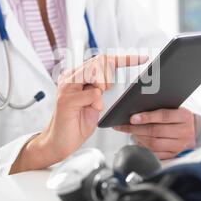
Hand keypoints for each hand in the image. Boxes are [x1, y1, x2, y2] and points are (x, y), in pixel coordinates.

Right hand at [11, 54, 147, 173]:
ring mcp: (66, 87)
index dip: (124, 58)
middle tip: (105, 91)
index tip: (141, 58)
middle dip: (109, 76)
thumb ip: (101, 87)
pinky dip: (96, 104)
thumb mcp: (94, 101)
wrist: (60, 142)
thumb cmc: (76, 123)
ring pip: (95, 73)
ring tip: (94, 102)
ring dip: (102, 88)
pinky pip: (93, 94)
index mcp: (76, 75)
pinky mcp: (66, 99)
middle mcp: (70, 77)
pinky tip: (87, 110)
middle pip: (100, 61)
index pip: (102, 59)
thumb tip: (116, 77)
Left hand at [113, 108, 195, 159]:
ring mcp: (179, 146)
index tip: (132, 118)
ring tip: (129, 131)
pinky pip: (155, 154)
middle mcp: (184, 132)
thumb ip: (158, 108)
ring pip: (154, 144)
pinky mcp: (174, 155)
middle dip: (137, 128)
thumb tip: (136, 112)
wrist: (193, 130)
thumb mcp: (173, 108)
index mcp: (184, 116)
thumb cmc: (178, 117)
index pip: (163, 116)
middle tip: (124, 125)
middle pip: (156, 131)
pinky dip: (143, 147)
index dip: (146, 117)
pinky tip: (137, 140)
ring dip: (138, 137)